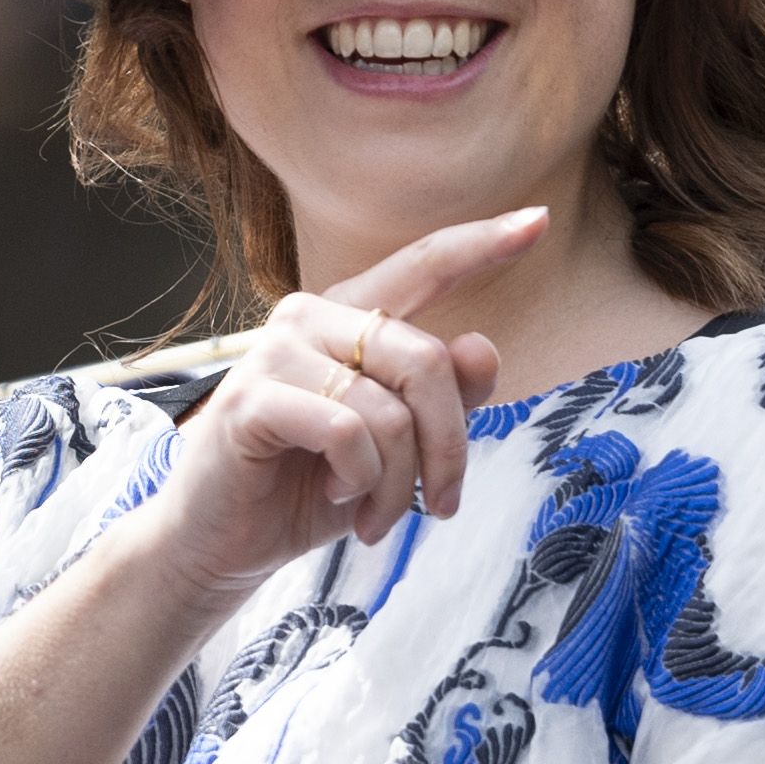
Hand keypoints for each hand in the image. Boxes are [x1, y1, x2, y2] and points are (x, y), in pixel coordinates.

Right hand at [121, 208, 541, 619]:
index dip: (482, 244)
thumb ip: (443, 401)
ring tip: (377, 516)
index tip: (538, 220)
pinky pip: (348, 430)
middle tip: (440, 505)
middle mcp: (310, 319)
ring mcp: (275, 352)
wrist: (226, 544)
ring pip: (390, 409)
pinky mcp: (251, 398)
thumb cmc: (309, 489)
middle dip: (449, 447)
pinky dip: (359, 478)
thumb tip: (484, 348)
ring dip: (398, 483)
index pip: (423, 266)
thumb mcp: (396, 450)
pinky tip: (338, 495)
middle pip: (428, 361)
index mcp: (349, 319)